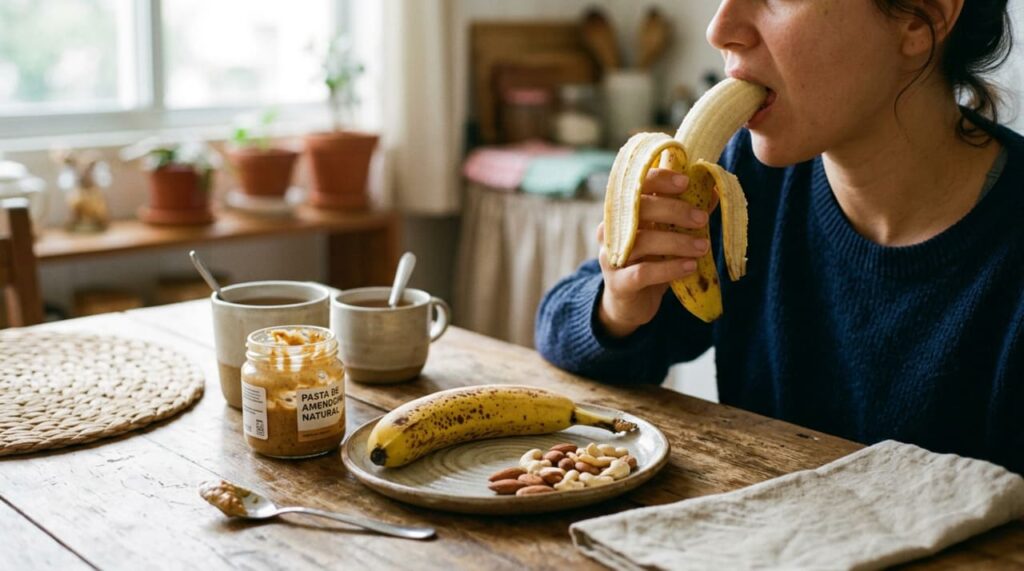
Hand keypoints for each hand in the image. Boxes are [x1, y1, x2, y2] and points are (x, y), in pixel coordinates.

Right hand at [596, 169, 715, 337]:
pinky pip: (643, 272)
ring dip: (678, 242)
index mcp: (622, 212)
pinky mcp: (619, 283)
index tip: (685, 182)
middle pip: (638, 208)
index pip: (634, 184)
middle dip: (674, 210)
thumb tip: (712, 190)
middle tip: (702, 219)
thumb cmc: (650, 263)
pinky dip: (670, 268)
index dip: (658, 179)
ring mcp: (612, 257)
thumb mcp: (667, 235)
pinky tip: (690, 267)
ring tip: (703, 247)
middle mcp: (612, 230)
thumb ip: (685, 214)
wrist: (630, 304)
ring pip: (643, 241)